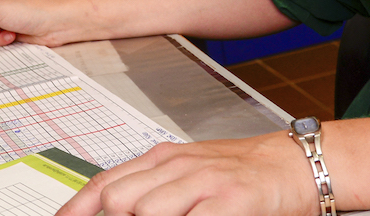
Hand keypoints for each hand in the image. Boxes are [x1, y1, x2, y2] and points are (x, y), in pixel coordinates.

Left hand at [57, 134, 318, 215]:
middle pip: (119, 199)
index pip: (104, 184)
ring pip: (146, 211)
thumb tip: (107, 207)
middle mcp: (178, 166)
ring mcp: (204, 182)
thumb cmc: (239, 173)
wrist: (293, 164)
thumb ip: (148, 187)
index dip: (76, 210)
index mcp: (161, 158)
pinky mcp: (231, 199)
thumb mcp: (186, 171)